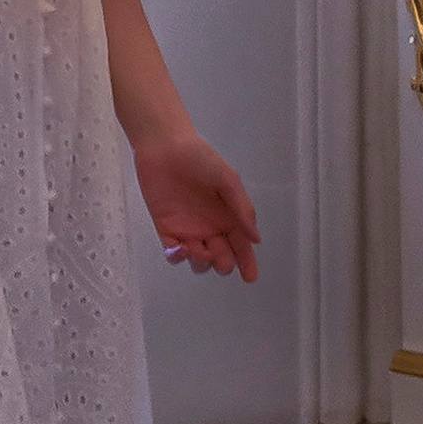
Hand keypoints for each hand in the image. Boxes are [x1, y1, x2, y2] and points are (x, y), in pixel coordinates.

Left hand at [132, 130, 259, 280]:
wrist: (165, 146)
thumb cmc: (201, 159)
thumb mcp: (228, 180)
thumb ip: (241, 209)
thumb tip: (256, 239)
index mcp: (228, 217)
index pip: (241, 246)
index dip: (247, 262)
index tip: (251, 277)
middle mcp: (211, 228)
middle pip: (221, 258)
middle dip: (222, 262)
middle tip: (218, 252)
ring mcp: (188, 230)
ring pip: (198, 262)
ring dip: (201, 261)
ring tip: (196, 248)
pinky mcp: (166, 230)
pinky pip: (173, 254)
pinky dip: (177, 257)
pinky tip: (179, 248)